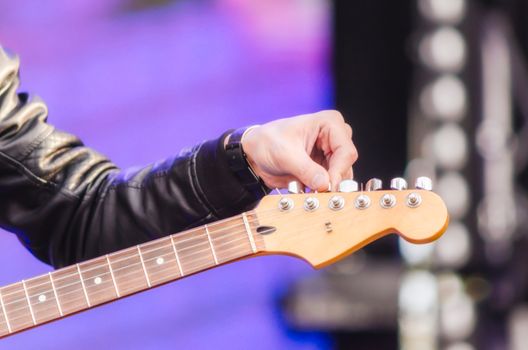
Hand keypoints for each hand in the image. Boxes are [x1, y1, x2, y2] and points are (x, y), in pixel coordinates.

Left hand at [241, 110, 357, 191]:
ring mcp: (330, 153)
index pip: (346, 151)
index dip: (339, 171)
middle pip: (346, 165)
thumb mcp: (285, 155)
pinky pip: (330, 183)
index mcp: (329, 123)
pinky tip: (301, 187)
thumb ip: (306, 170)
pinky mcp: (324, 167)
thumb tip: (326, 185)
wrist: (254, 153)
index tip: (327, 187)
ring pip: (340, 177)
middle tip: (316, 192)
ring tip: (302, 187)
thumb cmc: (267, 142)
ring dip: (323, 187)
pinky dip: (317, 189)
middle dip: (331, 180)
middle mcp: (334, 136)